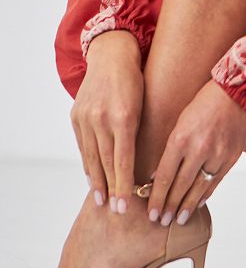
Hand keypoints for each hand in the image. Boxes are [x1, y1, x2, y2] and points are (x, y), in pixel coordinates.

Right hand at [71, 30, 143, 212]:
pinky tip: (92, 178)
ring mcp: (86, 118)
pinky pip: (83, 146)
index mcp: (123, 117)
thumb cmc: (136, 81)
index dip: (124, 184)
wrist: (111, 56)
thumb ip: (142, 134)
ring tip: (102, 201)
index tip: (126, 205)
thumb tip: (148, 166)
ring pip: (91, 157)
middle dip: (112, 189)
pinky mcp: (76, 116)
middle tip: (116, 211)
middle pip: (106, 162)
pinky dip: (88, 163)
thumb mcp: (145, 105)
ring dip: (97, 181)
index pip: (123, 160)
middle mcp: (102, 119)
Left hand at [147, 78, 245, 224]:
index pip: (165, 177)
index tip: (151, 212)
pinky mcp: (231, 158)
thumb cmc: (204, 102)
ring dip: (187, 206)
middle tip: (161, 221)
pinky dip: (205, 195)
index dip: (157, 197)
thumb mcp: (181, 121)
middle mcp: (199, 149)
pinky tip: (197, 204)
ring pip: (198, 189)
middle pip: (180, 187)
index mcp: (181, 138)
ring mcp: (217, 155)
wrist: (236, 92)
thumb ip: (171, 149)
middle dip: (169, 207)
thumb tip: (158, 176)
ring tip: (178, 219)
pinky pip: (215, 182)